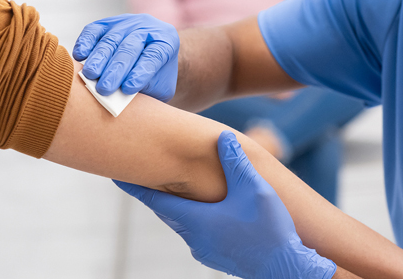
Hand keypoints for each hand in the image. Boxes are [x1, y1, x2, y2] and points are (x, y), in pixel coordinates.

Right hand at [72, 14, 177, 100]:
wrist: (150, 57)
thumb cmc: (155, 77)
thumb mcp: (159, 87)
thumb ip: (145, 90)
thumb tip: (121, 97)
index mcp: (166, 42)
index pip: (154, 56)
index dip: (140, 73)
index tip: (127, 90)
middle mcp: (147, 28)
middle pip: (130, 47)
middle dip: (116, 69)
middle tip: (104, 88)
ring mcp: (126, 22)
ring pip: (111, 39)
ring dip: (99, 59)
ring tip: (90, 76)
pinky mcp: (107, 23)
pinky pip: (94, 30)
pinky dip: (86, 42)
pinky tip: (79, 56)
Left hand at [115, 131, 336, 278]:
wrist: (288, 270)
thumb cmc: (270, 230)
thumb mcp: (254, 189)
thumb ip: (235, 162)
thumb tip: (222, 137)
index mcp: (195, 219)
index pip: (154, 198)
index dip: (134, 186)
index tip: (115, 175)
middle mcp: (193, 237)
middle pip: (165, 210)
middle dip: (154, 190)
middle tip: (140, 173)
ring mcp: (204, 249)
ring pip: (182, 221)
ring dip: (175, 204)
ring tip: (172, 186)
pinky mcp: (216, 256)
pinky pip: (197, 232)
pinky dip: (193, 216)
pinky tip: (205, 208)